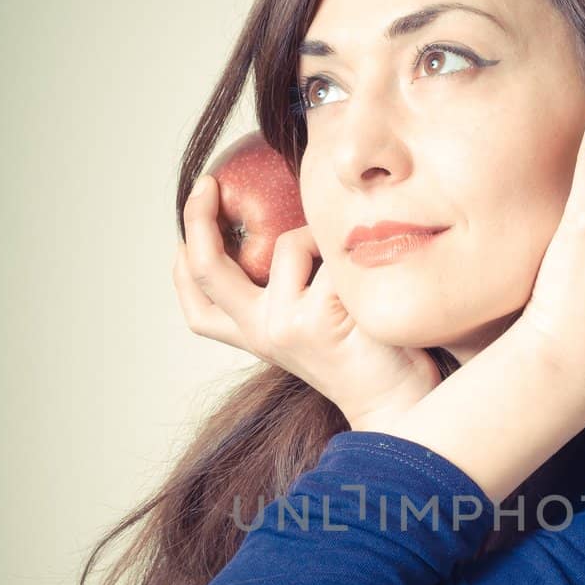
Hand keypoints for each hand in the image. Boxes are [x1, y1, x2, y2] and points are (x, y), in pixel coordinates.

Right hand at [173, 175, 441, 426]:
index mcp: (257, 336)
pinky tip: (376, 287)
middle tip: (209, 183)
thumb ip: (293, 287)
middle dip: (197, 218)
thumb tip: (277, 219)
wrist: (401, 401)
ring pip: (288, 244)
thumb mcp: (319, 319)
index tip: (191, 217)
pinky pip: (331, 253)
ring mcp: (285, 326)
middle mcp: (262, 332)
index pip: (199, 303)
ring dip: (325, 238)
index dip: (183, 259)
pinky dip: (353, 256)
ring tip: (357, 273)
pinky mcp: (316, 318)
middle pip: (206, 268)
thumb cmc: (372, 354)